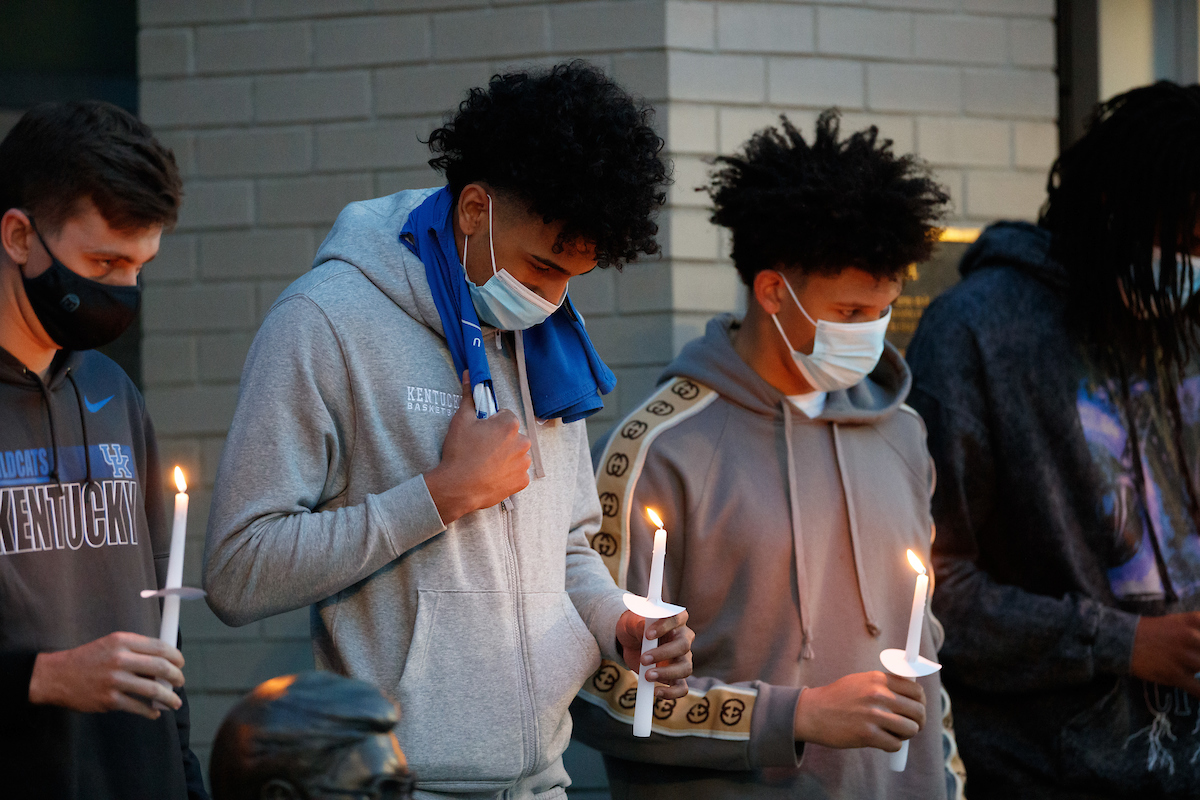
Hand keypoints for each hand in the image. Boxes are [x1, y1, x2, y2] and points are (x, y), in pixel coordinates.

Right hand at [28, 632, 184, 719]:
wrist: (56, 676)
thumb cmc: (89, 659)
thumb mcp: (112, 644)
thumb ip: (136, 649)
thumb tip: (164, 662)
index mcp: (123, 641)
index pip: (159, 647)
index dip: (175, 656)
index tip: (181, 663)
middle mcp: (120, 659)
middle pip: (160, 667)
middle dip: (176, 676)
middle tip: (180, 682)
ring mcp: (114, 680)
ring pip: (153, 690)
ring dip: (169, 697)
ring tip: (175, 702)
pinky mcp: (108, 700)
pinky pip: (138, 706)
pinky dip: (150, 711)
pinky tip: (155, 712)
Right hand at [425, 372, 531, 522]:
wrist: (458, 488)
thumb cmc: (459, 452)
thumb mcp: (460, 420)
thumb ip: (469, 396)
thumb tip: (469, 374)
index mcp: (510, 424)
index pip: (505, 416)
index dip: (491, 423)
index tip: (480, 433)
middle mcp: (523, 442)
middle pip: (513, 435)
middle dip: (501, 440)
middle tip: (482, 450)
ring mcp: (524, 463)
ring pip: (516, 454)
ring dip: (506, 456)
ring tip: (486, 464)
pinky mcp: (522, 481)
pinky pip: (517, 473)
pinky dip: (508, 474)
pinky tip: (492, 475)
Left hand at [616, 609, 693, 698]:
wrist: (629, 643)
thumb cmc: (634, 628)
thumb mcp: (631, 622)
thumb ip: (638, 624)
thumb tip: (644, 628)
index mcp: (676, 620)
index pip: (678, 618)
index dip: (665, 626)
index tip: (648, 634)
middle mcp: (683, 639)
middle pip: (683, 646)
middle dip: (663, 653)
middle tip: (644, 658)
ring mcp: (682, 658)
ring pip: (685, 668)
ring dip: (666, 673)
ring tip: (647, 675)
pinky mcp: (675, 676)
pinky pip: (681, 687)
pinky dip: (670, 692)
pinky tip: (655, 692)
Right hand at [793, 671, 925, 750]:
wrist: (813, 713)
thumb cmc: (838, 698)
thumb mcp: (861, 681)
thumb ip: (884, 685)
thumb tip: (912, 694)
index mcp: (878, 679)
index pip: (916, 690)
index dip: (920, 702)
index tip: (917, 710)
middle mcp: (878, 695)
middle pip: (918, 711)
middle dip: (918, 722)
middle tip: (911, 727)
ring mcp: (873, 715)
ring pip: (911, 729)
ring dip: (905, 735)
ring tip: (893, 733)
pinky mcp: (867, 735)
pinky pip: (896, 744)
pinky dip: (891, 745)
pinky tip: (880, 741)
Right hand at [1131, 612, 1199, 694]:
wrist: (1121, 639)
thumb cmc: (1150, 631)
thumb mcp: (1175, 621)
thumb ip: (1195, 629)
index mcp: (1191, 621)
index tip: (1198, 650)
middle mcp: (1191, 637)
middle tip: (1194, 659)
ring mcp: (1183, 657)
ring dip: (1198, 671)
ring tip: (1189, 670)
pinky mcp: (1175, 675)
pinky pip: (1198, 689)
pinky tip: (1198, 691)